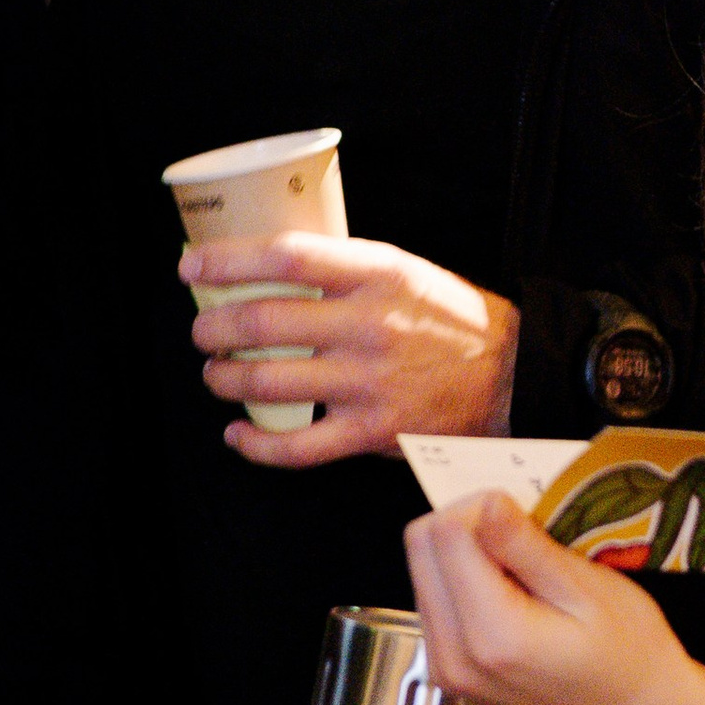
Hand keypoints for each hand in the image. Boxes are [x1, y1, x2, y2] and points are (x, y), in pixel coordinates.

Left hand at [185, 228, 519, 470]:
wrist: (515, 375)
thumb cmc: (452, 320)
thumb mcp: (405, 270)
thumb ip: (345, 270)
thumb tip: (269, 269)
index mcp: (377, 273)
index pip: (285, 256)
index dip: (226, 260)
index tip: (190, 267)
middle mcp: (368, 325)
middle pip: (262, 322)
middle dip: (213, 329)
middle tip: (202, 331)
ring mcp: (367, 382)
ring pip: (266, 382)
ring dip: (224, 379)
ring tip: (217, 374)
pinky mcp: (371, 432)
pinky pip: (294, 447)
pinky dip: (254, 443)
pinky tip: (238, 433)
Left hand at [407, 486, 697, 704]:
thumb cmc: (628, 652)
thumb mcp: (589, 589)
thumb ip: (526, 548)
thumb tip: (484, 502)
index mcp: (491, 635)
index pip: (444, 533)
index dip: (482, 508)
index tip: (525, 517)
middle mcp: (453, 656)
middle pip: (421, 546)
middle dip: (467, 525)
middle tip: (523, 536)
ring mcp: (444, 668)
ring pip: (422, 568)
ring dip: (464, 552)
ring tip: (522, 568)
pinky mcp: (446, 669)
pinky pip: (433, 597)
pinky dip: (463, 580)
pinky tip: (509, 592)